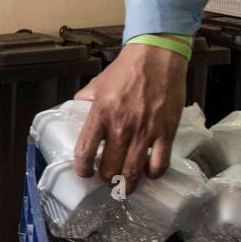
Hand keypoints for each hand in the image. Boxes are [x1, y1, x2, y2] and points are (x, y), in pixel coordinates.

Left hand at [72, 41, 186, 195]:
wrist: (157, 57)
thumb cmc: (125, 70)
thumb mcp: (96, 85)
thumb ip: (84, 102)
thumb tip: (74, 112)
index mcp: (100, 115)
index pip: (84, 152)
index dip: (82, 169)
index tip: (85, 172)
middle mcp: (121, 126)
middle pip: (110, 168)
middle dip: (107, 179)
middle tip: (107, 178)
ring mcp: (145, 131)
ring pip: (133, 172)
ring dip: (128, 184)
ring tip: (125, 184)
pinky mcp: (166, 132)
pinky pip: (159, 164)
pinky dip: (152, 174)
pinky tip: (148, 172)